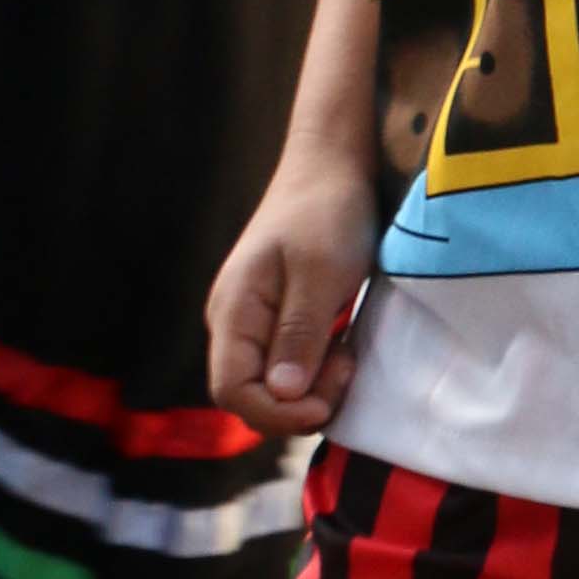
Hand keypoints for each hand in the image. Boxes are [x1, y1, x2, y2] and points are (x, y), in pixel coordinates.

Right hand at [205, 131, 380, 433]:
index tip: (325, 403)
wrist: (333, 165)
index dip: (276, 413)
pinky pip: (287, 365)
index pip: (232, 391)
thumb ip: (299, 334)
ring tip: (347, 357)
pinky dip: (316, 371)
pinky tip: (342, 348)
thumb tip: (282, 393)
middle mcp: (233, 322)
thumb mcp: (321, 274)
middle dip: (297, 403)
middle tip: (344, 370)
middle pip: (249, 395)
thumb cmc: (327, 211)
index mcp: (234, 310)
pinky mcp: (276, 318)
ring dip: (311, 389)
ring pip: (271, 385)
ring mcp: (253, 321)